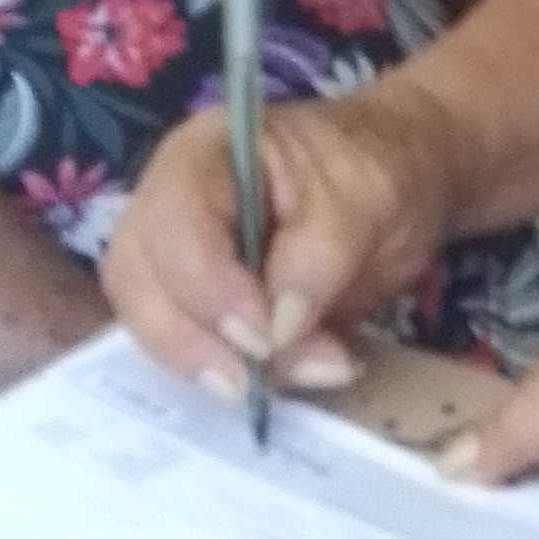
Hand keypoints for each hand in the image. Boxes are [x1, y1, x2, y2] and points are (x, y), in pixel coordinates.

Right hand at [102, 81, 464, 398]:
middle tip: (256, 384)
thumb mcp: (367, 199)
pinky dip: (232, 371)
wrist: (402, 178)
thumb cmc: (377, 167)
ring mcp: (176, 254)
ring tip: (296, 377)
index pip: (173, 224)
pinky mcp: (197, 302)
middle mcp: (172, 202)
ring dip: (214, 365)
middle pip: (137, 280)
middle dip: (192, 341)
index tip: (267, 337)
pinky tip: (286, 379)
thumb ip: (320, 257)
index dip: (209, 289)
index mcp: (205, 154)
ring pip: (152, 322)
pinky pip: (186, 345)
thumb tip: (278, 331)